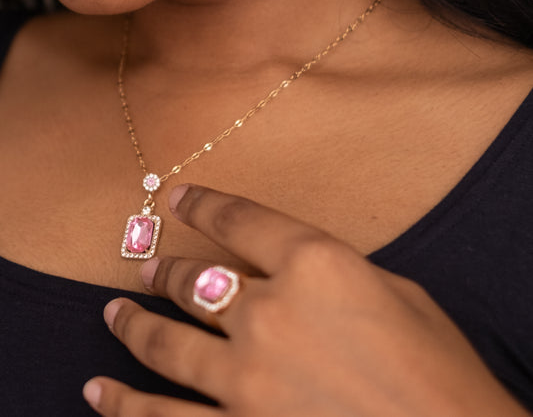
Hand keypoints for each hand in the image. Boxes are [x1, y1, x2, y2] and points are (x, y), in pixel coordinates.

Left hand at [83, 184, 528, 416]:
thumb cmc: (440, 371)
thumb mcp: (396, 294)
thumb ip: (333, 274)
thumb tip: (291, 272)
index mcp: (314, 264)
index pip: (239, 219)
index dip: (201, 202)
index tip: (174, 195)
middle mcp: (270, 314)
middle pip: (196, 280)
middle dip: (163, 269)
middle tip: (143, 265)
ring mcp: (247, 380)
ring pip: (167, 343)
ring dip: (132, 324)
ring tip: (112, 312)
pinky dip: (124, 406)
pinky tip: (97, 392)